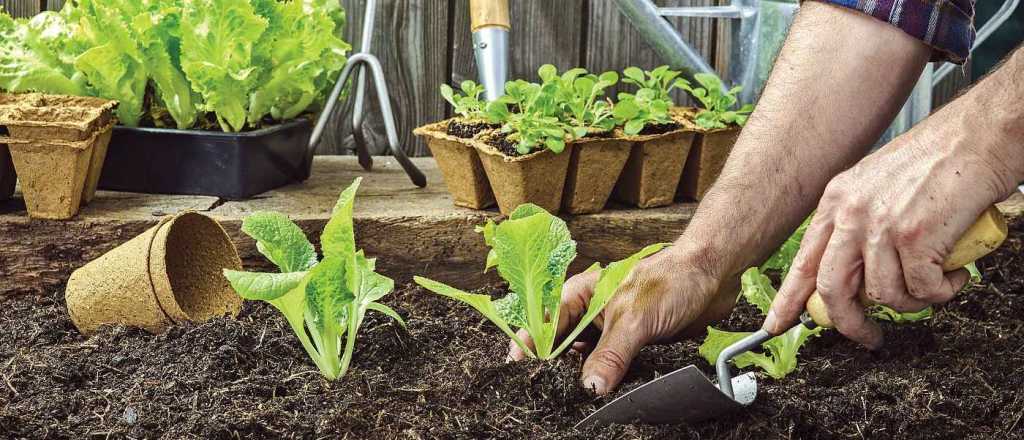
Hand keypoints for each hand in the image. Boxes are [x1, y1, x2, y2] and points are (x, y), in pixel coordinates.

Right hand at [507, 249, 737, 394]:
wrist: (714, 274)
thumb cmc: (672, 279)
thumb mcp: (635, 319)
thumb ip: (611, 355)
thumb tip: (590, 388)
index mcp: (582, 294)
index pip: (545, 322)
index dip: (530, 344)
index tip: (517, 367)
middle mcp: (593, 312)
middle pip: (563, 345)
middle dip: (555, 367)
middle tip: (548, 391)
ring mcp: (613, 330)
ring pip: (588, 360)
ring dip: (584, 377)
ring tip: (573, 398)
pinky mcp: (634, 345)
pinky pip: (614, 368)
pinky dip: (609, 381)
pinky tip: (607, 395)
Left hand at [763, 117, 1013, 347]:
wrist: (979, 135)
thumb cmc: (939, 160)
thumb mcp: (876, 186)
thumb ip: (859, 225)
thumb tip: (857, 273)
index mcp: (836, 201)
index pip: (803, 261)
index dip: (789, 299)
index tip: (777, 324)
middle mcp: (851, 213)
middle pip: (831, 289)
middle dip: (849, 323)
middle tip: (868, 337)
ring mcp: (881, 225)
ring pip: (883, 295)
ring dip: (913, 303)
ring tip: (934, 285)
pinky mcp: (916, 237)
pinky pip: (922, 290)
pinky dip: (942, 291)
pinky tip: (954, 274)